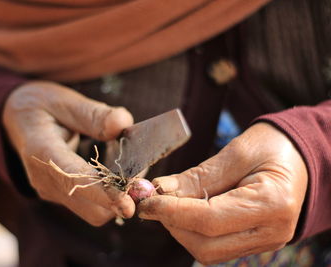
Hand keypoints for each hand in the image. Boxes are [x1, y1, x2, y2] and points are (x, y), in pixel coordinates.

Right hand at [3, 81, 134, 225]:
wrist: (15, 119)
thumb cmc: (40, 105)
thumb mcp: (63, 100)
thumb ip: (92, 113)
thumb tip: (123, 124)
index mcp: (42, 151)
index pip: (75, 180)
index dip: (104, 193)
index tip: (128, 202)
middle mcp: (45, 179)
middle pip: (90, 209)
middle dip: (119, 200)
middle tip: (142, 177)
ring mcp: (51, 190)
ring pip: (92, 211)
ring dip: (116, 199)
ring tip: (131, 172)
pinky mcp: (58, 193)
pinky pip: (88, 204)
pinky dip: (107, 196)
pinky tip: (117, 174)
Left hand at [138, 123, 307, 263]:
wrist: (298, 158)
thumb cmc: (271, 147)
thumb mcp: (235, 153)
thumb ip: (197, 177)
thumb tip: (159, 190)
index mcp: (272, 204)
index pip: (210, 220)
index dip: (172, 211)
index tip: (146, 201)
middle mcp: (271, 232)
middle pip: (207, 245)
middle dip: (173, 224)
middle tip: (155, 201)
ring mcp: (264, 242)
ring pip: (208, 251)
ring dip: (180, 229)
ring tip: (170, 203)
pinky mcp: (254, 243)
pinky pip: (216, 246)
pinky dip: (193, 231)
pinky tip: (186, 210)